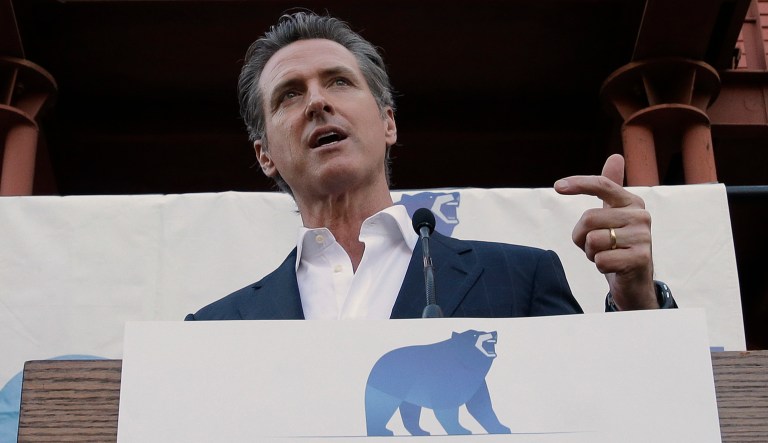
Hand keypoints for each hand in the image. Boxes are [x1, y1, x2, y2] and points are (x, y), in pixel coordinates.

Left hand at [554, 154, 657, 309]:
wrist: (635, 281)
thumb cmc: (618, 245)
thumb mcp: (613, 215)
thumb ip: (611, 188)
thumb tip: (615, 156)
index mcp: (632, 202)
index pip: (602, 185)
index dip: (579, 183)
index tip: (557, 187)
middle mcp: (641, 216)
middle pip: (588, 218)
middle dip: (582, 237)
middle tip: (595, 246)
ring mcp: (643, 237)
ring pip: (593, 240)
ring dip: (591, 253)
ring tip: (607, 255)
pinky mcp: (641, 259)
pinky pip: (601, 260)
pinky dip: (600, 267)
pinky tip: (613, 267)